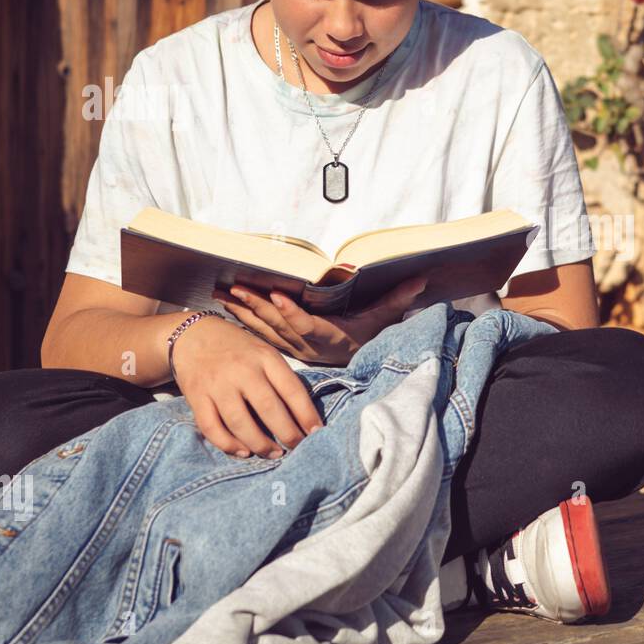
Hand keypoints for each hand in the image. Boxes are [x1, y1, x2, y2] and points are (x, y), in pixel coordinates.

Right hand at [170, 316, 324, 458]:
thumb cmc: (239, 349)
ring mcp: (217, 384)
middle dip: (287, 434)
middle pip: (269, 408)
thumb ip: (281, 378)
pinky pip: (212, 428)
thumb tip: (303, 416)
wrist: (193, 335)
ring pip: (240, 423)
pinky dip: (228, 445)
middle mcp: (242, 370)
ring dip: (260, 444)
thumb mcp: (264, 353)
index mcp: (265, 357)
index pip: (292, 389)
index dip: (306, 414)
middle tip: (297, 448)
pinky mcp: (196, 397)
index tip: (317, 433)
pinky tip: (244, 452)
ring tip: (274, 454)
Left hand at [211, 274, 429, 366]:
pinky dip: (241, 317)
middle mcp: (304, 342)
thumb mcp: (381, 321)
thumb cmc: (365, 339)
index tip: (278, 295)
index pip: (307, 324)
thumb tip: (419, 280)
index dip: (292, 312)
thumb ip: (397, 301)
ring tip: (223, 293)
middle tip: (238, 287)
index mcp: (326, 336)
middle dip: (256, 305)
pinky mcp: (281, 344)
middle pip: (277, 324)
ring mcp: (290, 345)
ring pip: (263, 327)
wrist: (350, 363)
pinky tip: (226, 304)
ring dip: (242, 310)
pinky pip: (258, 331)